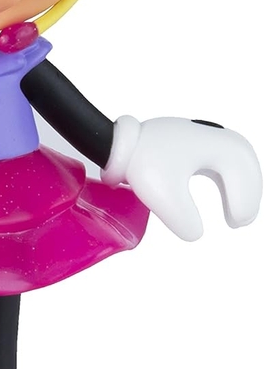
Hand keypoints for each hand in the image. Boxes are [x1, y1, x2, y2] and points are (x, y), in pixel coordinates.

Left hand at [102, 116, 261, 240]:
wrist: (120, 142)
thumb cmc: (141, 161)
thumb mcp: (161, 195)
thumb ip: (184, 220)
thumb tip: (196, 233)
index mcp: (213, 144)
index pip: (240, 173)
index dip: (243, 201)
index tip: (234, 224)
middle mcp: (214, 135)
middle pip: (245, 164)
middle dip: (248, 194)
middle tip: (242, 221)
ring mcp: (205, 136)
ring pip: (238, 160)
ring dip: (241, 187)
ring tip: (236, 216)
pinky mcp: (196, 141)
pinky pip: (225, 160)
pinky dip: (230, 179)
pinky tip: (226, 197)